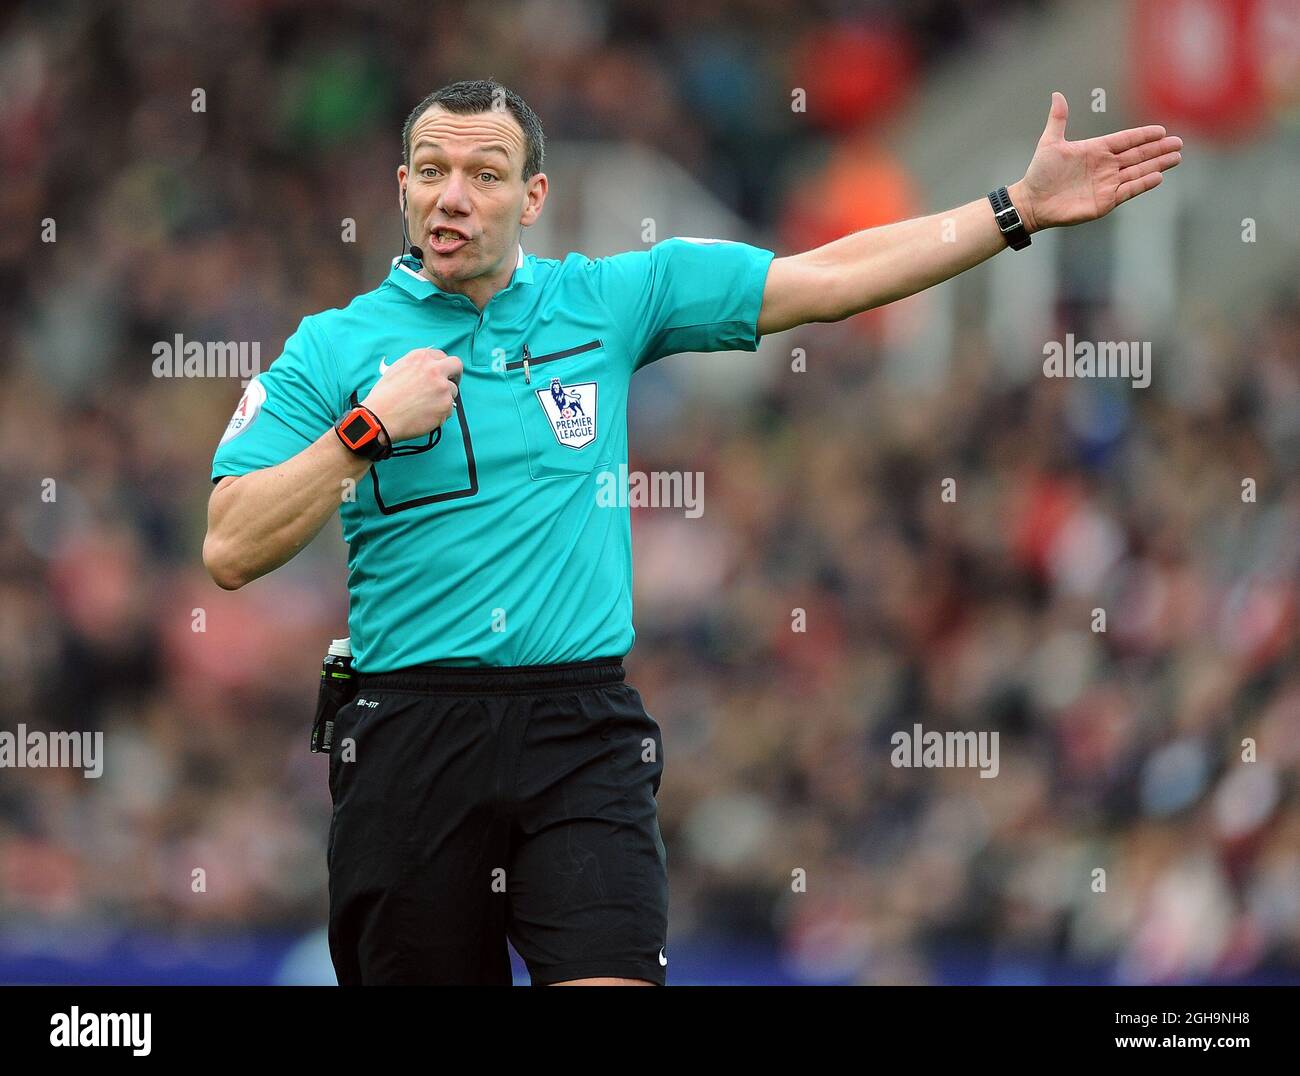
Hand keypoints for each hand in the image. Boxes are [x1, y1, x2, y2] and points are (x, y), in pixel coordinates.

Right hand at [360, 347, 462, 444]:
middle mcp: (434, 369)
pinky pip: (449, 409)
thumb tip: (430, 367)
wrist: (380, 417)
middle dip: (455, 375)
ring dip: (443, 398)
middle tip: (450, 384)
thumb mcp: (397, 369)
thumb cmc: (384, 396)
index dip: (442, 366)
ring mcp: (442, 388)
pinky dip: (440, 413)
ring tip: (425, 407)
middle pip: (457, 366)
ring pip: (452, 391)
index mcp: (421, 358)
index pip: (442, 356)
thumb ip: (417, 366)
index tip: (441, 373)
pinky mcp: (446, 405)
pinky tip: (424, 416)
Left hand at [1009, 91, 1181, 232]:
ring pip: (1137, 171)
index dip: (1143, 135)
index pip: (1125, 140)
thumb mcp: (1049, 143)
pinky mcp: (1105, 201)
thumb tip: (1057, 94)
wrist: (1032, 202)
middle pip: (1137, 155)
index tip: (1161, 130)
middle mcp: (1105, 166)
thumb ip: (1058, 119)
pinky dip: (1142, 183)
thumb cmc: (1039, 173)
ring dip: (1157, 164)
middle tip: (1179, 142)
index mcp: (1096, 150)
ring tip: (1176, 157)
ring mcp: (1107, 184)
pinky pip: (1128, 190)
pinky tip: (1158, 176)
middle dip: (1158, 149)